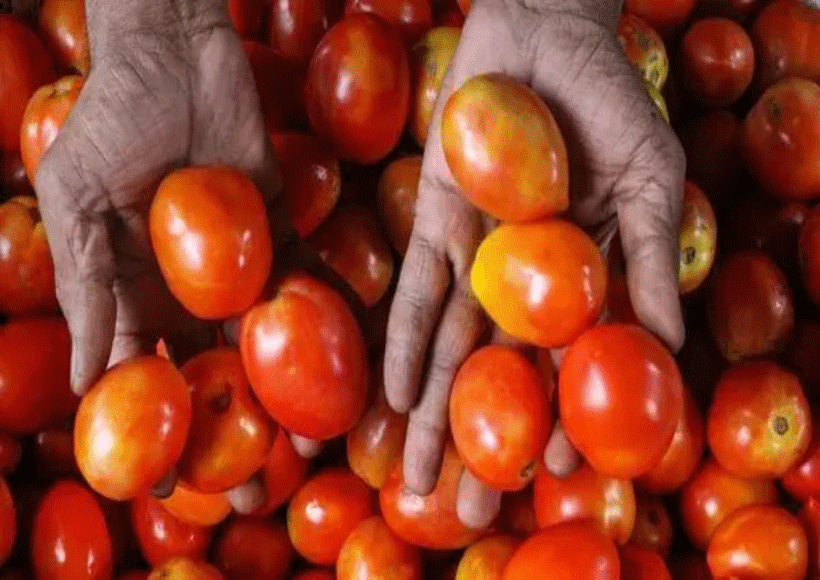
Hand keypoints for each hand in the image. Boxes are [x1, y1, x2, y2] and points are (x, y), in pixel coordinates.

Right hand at [32, 0, 331, 510]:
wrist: (177, 55)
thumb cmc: (114, 120)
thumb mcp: (79, 199)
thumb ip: (87, 282)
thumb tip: (90, 378)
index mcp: (134, 293)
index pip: (146, 376)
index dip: (159, 430)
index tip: (174, 485)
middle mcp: (189, 291)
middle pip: (214, 372)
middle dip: (233, 427)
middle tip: (259, 486)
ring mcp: (240, 264)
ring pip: (266, 339)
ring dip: (288, 388)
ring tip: (316, 439)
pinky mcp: (281, 229)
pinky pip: (306, 277)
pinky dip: (323, 312)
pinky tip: (349, 356)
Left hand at [384, 0, 685, 528]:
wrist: (547, 33)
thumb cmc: (612, 101)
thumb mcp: (652, 177)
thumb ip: (653, 256)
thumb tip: (667, 339)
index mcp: (582, 279)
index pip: (571, 365)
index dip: (563, 416)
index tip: (553, 469)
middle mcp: (524, 281)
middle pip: (503, 374)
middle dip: (483, 442)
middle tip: (465, 510)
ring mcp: (477, 255)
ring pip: (455, 348)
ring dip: (436, 414)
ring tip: (417, 479)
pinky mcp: (435, 223)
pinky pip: (418, 292)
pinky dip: (409, 343)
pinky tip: (398, 397)